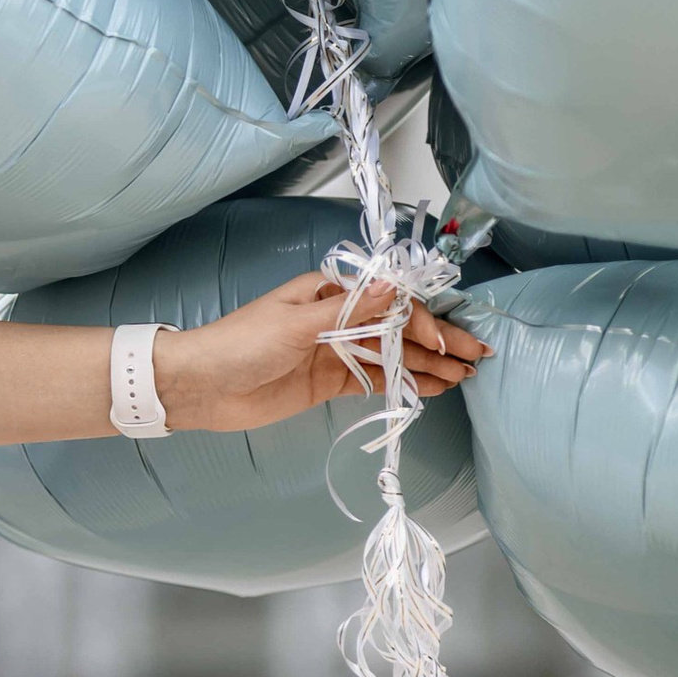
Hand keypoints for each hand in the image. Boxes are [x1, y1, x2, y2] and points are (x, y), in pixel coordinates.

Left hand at [162, 273, 489, 433]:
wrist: (199, 387)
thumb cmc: (239, 344)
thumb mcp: (294, 324)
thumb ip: (349, 312)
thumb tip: (393, 288)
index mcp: (327, 293)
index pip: (389, 301)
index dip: (421, 319)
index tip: (443, 341)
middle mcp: (336, 319)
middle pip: (398, 327)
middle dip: (439, 340)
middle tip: (478, 356)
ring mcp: (335, 351)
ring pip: (392, 355)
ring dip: (429, 365)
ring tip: (465, 377)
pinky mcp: (328, 382)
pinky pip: (375, 380)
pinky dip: (404, 384)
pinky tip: (433, 388)